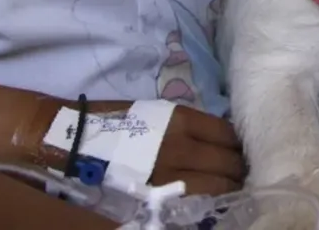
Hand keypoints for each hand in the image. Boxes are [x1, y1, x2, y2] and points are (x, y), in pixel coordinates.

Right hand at [27, 99, 244, 196]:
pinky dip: (208, 202)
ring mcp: (171, 178)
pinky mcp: (158, 199)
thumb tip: (220, 140)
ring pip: (218, 187)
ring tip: (232, 189)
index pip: (229, 135)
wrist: (76, 142)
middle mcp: (182, 148)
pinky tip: (211, 200)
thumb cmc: (118, 123)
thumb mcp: (160, 114)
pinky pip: (195, 204)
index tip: (241, 150)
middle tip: (242, 172)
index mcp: (182, 121)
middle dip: (239, 169)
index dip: (239, 145)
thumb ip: (191, 127)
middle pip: (229, 163)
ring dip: (229, 187)